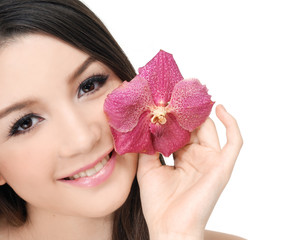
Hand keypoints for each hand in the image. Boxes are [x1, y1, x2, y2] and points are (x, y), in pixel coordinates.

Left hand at [136, 105, 242, 239]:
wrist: (169, 228)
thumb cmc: (158, 203)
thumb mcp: (148, 168)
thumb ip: (149, 147)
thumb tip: (145, 123)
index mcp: (181, 158)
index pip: (180, 131)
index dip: (173, 116)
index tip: (164, 100)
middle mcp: (197, 157)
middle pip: (194, 127)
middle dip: (187, 111)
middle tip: (177, 92)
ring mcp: (211, 160)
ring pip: (210, 129)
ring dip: (202, 113)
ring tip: (191, 95)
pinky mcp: (222, 166)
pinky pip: (234, 142)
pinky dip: (231, 124)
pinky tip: (219, 108)